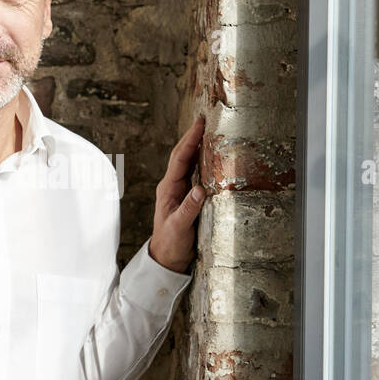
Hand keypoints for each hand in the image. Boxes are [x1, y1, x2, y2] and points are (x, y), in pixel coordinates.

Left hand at [148, 116, 204, 272]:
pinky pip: (195, 174)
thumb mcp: (179, 227)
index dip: (190, 140)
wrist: (166, 259)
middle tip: (205, 120)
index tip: (200, 124)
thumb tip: (200, 189)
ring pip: (188, 162)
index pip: (180, 158)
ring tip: (210, 131)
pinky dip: (202, 162)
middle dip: (193, 137)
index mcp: (168, 188)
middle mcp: (172, 186)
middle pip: (182, 155)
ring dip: (197, 146)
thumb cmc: (170, 244)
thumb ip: (189, 209)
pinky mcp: (187, 197)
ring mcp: (179, 190)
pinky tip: (211, 157)